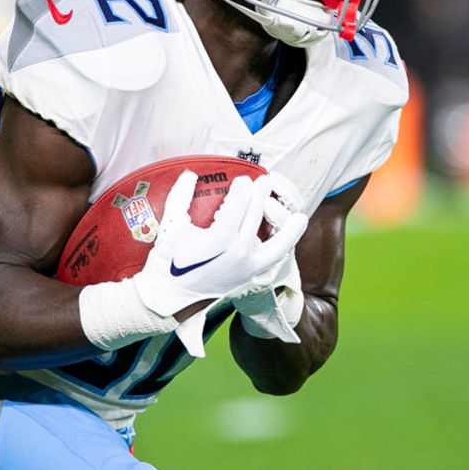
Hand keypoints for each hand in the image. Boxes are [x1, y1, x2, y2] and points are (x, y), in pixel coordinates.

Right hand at [132, 170, 303, 355]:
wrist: (169, 295)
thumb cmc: (167, 260)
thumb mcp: (171, 225)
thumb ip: (180, 196)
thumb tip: (191, 174)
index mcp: (219, 240)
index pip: (237, 207)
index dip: (242, 189)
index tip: (243, 180)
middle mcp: (237, 254)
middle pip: (255, 218)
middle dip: (260, 196)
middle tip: (264, 181)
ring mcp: (245, 267)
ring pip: (276, 247)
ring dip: (289, 231)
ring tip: (300, 216)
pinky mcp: (248, 276)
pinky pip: (271, 260)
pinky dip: (282, 249)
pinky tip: (289, 237)